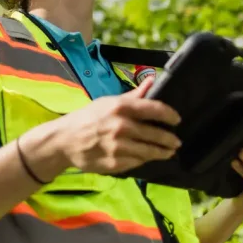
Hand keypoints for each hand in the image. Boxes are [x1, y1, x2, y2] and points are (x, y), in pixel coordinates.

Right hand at [40, 79, 181, 175]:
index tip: (177, 120)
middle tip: (176, 141)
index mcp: (120, 107)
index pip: (154, 109)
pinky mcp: (115, 162)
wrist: (65, 140)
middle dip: (169, 139)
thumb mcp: (108, 102)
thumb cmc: (88, 118)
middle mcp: (121, 126)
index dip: (170, 115)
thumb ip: (133, 95)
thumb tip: (152, 80)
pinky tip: (147, 157)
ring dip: (162, 152)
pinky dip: (144, 160)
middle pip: (155, 134)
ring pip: (149, 151)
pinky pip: (137, 162)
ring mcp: (118, 146)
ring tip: (168, 152)